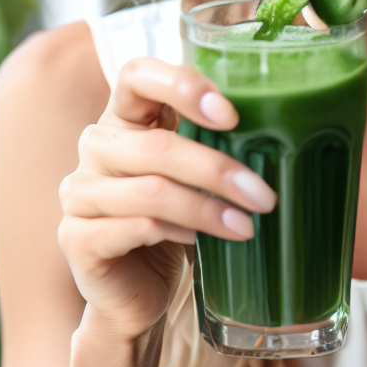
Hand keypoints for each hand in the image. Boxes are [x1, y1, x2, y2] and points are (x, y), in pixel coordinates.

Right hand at [57, 57, 275, 340]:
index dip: (182, 86)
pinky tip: (203, 245)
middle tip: (263, 195)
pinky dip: (178, 233)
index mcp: (124, 116)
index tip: (231, 115)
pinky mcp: (78, 238)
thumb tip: (288, 127)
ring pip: (152, 191)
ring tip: (247, 225)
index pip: (137, 74)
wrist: (135, 292)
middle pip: (157, 146)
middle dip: (218, 169)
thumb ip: (214, 142)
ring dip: (207, 209)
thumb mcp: (193, 173)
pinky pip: (136, 227)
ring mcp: (80, 192)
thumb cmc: (174, 220)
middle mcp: (96, 146)